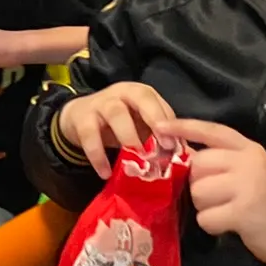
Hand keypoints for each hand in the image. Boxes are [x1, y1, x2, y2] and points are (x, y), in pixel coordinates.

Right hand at [57, 83, 174, 177]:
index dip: (168, 121)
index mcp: (141, 93)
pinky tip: (106, 173)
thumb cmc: (118, 123)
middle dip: (154, 119)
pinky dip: (98, 155)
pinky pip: (90, 135)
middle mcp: (122, 92)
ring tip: (136, 158)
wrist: (77, 118)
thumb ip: (160, 138)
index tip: (175, 145)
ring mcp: (101, 103)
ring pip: (116, 113)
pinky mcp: (81, 118)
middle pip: (140, 97)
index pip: (159, 102)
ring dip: (128, 136)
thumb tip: (188, 158)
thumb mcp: (139, 126)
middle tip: (161, 146)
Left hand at [162, 118, 265, 265]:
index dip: (184, 127)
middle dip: (198, 184)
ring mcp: (248, 185)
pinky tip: (228, 226)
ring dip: (204, 207)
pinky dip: (211, 225)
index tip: (160, 127)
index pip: (212, 131)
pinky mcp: (244, 212)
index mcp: (249, 149)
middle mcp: (249, 162)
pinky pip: (206, 217)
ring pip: (198, 191)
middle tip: (216, 198)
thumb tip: (181, 159)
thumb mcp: (250, 172)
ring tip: (225, 211)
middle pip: (198, 165)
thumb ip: (222, 162)